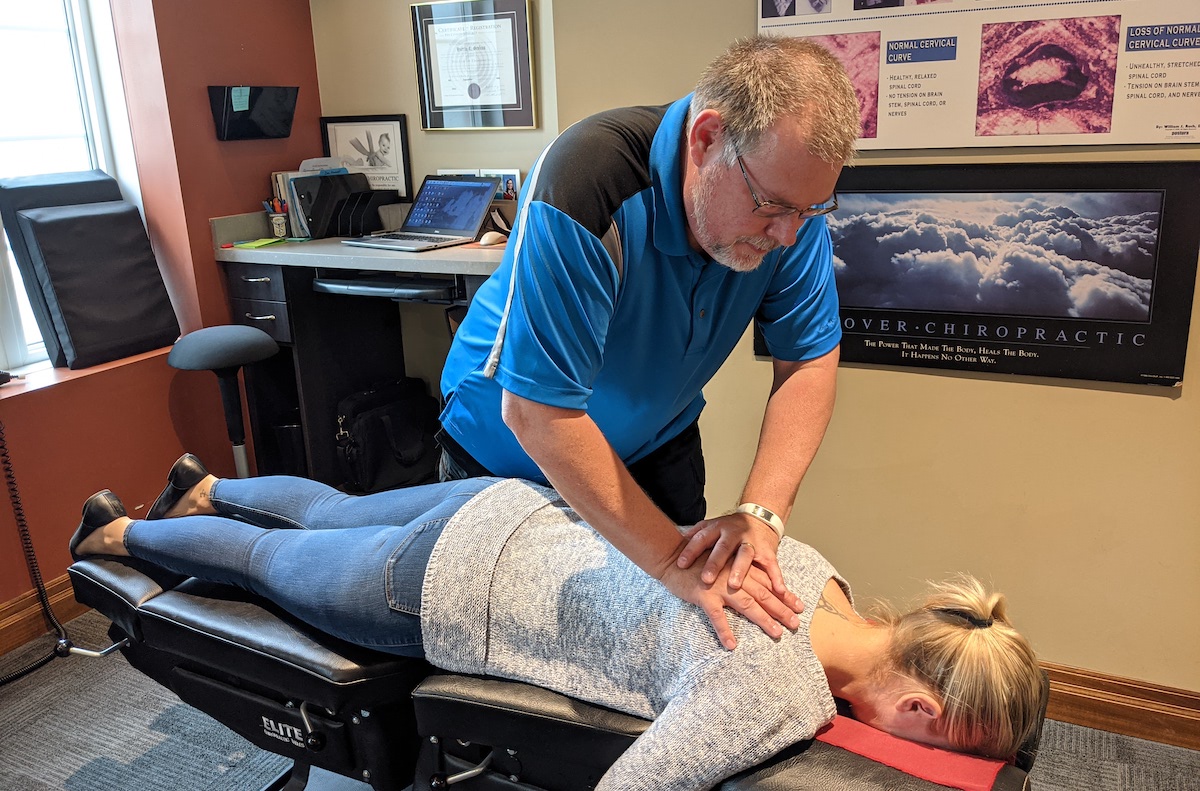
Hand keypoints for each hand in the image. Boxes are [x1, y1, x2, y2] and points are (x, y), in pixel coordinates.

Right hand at [658, 550, 801, 649]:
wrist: (671, 555)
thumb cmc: (696, 559)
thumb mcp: (722, 561)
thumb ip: (738, 571)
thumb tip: (754, 586)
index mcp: (740, 569)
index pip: (768, 583)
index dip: (784, 595)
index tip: (799, 606)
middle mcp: (735, 577)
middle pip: (763, 595)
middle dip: (781, 610)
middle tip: (796, 623)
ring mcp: (720, 586)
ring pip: (747, 604)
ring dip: (763, 620)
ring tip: (776, 633)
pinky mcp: (704, 595)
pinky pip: (716, 616)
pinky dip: (724, 630)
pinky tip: (731, 644)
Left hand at [678, 512, 791, 596]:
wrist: (758, 518)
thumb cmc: (728, 530)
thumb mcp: (710, 528)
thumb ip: (694, 536)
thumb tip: (676, 542)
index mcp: (717, 528)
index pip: (701, 538)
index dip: (690, 551)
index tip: (681, 564)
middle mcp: (734, 534)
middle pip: (723, 548)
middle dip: (715, 563)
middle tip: (706, 579)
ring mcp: (751, 542)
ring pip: (745, 555)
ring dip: (740, 570)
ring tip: (734, 585)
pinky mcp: (767, 551)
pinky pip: (771, 565)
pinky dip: (776, 578)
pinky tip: (777, 590)